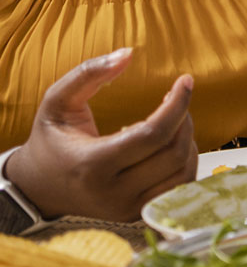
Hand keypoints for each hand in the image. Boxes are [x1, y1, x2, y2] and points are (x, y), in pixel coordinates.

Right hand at [7, 48, 197, 221]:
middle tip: (175, 99)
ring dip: (188, 141)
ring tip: (172, 122)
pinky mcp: (137, 214)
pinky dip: (184, 163)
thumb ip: (89, 73)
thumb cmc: (50, 140)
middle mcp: (112, 192)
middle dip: (184, 119)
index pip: (153, 135)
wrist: (37, 187)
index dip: (177, 105)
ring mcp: (127, 208)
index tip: (185, 80)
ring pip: (182, 173)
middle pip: (174, 154)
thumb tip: (128, 53)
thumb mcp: (57, 101)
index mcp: (92, 164)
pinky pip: (179, 189)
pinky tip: (170, 145)